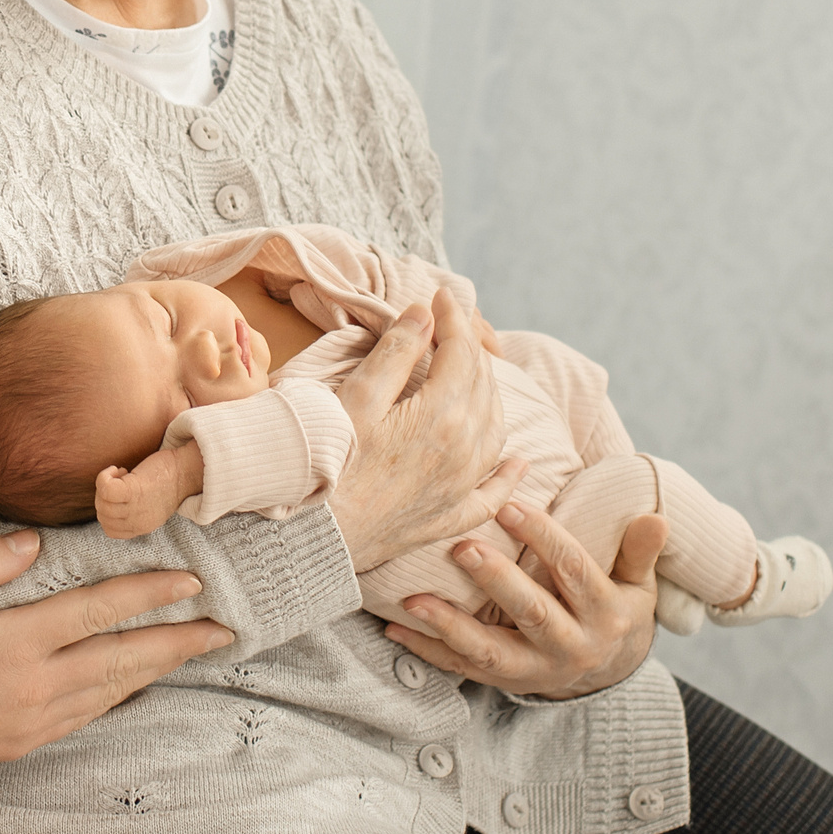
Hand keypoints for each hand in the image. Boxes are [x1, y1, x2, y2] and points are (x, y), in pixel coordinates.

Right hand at [0, 532, 232, 779]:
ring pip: (113, 689)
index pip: (98, 611)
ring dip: (158, 668)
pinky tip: (134, 682)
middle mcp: (36, 685)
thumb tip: (34, 542)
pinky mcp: (24, 741)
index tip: (190, 582)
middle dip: (177, 640)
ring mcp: (34, 719)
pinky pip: (89, 714)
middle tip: (224, 628)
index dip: (148, 594)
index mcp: (16, 643)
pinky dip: (121, 694)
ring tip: (193, 651)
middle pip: (123, 656)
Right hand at [94, 438, 204, 538]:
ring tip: (121, 474)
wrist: (187, 470)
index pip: (110, 530)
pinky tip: (116, 469)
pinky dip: (104, 477)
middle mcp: (138, 522)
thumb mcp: (151, 506)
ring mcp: (136, 508)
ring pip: (103, 503)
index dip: (107, 511)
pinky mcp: (135, 490)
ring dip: (105, 485)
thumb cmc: (168, 481)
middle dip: (103, 496)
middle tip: (119, 481)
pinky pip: (106, 489)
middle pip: (103, 516)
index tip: (118, 496)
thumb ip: (134, 512)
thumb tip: (108, 502)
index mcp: (143, 527)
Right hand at [326, 287, 525, 570]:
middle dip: (469, 348)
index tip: (441, 296)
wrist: (314, 537)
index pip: (461, 352)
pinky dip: (509, 475)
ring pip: (495, 430)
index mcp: (443, 415)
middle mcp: (465, 452)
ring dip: (488, 394)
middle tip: (449, 325)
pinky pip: (493, 493)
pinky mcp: (448, 518)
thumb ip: (396, 353)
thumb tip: (425, 314)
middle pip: (482, 386)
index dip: (453, 319)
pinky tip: (517, 462)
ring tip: (472, 371)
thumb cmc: (326, 464)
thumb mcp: (357, 397)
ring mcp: (461, 488)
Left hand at [385, 504, 665, 700]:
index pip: (574, 570)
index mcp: (606, 615)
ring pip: (492, 651)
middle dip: (497, 581)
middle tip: (462, 548)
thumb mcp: (637, 584)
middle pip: (533, 613)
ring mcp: (537, 670)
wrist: (609, 670)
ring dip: (451, 627)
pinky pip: (463, 669)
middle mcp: (572, 646)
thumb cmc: (615, 608)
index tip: (511, 505)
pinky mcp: (507, 682)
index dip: (543, 537)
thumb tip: (655, 517)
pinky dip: (428, 651)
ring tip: (414, 600)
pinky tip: (395, 629)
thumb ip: (638, 552)